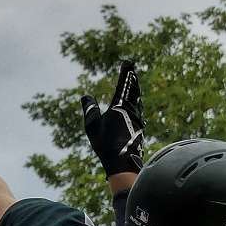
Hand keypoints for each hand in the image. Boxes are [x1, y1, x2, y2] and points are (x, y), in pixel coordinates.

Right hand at [80, 60, 143, 176]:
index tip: (128, 62)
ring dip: (136, 90)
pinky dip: (136, 102)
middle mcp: (131, 110)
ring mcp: (137, 119)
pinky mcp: (139, 127)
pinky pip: (138, 109)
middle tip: (133, 71)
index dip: (126, 73)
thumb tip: (86, 96)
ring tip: (135, 85)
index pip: (123, 85)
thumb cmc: (106, 144)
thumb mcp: (92, 126)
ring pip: (137, 100)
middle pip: (134, 90)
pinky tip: (136, 105)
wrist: (123, 163)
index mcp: (120, 106)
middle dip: (133, 80)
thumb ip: (90, 109)